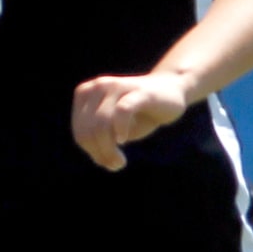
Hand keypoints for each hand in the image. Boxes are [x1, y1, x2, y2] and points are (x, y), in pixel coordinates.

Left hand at [72, 69, 191, 170]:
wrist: (172, 90)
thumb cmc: (140, 114)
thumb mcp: (116, 130)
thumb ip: (101, 141)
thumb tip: (100, 159)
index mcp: (86, 93)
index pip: (80, 131)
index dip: (91, 151)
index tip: (106, 161)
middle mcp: (98, 86)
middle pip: (89, 130)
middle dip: (100, 152)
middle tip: (115, 165)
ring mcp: (117, 86)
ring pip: (102, 124)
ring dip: (108, 149)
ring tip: (120, 162)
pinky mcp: (139, 91)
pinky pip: (122, 111)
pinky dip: (120, 129)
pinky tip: (123, 140)